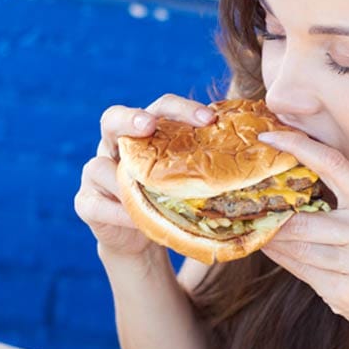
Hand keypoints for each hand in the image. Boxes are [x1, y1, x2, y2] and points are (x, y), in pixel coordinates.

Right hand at [75, 94, 215, 257]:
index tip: (208, 118)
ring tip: (148, 194)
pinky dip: (118, 213)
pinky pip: (97, 204)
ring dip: (124, 180)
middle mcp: (115, 145)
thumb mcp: (188, 182)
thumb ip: (208, 166)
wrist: (140, 239)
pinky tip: (137, 221)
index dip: (180, 109)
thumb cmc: (170, 202)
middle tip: (147, 126)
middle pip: (112, 118)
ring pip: (99, 167)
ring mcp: (95, 173)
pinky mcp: (86, 204)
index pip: (159, 109)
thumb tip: (262, 157)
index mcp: (144, 134)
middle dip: (129, 119)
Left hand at [258, 131, 348, 348]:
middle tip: (247, 205)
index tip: (269, 136)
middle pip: (303, 219)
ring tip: (256, 230)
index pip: (334, 164)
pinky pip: (302, 272)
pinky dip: (283, 260)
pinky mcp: (345, 292)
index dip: (299, 146)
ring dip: (272, 241)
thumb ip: (344, 208)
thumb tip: (291, 191)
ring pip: (298, 248)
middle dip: (273, 217)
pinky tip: (272, 250)